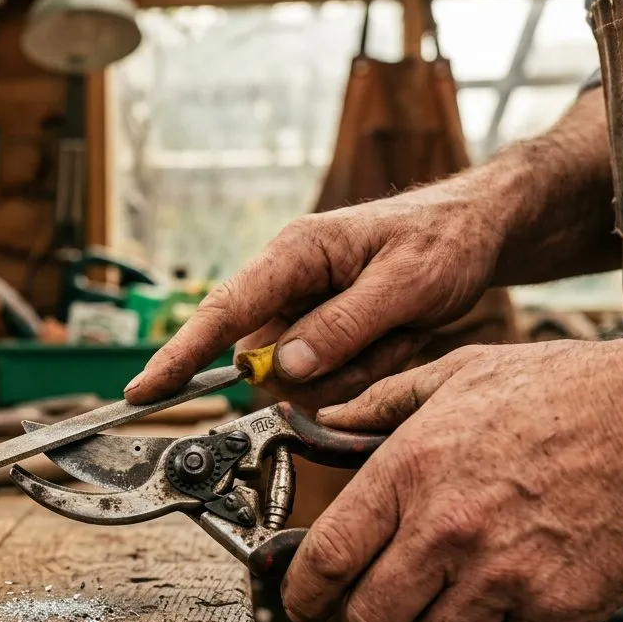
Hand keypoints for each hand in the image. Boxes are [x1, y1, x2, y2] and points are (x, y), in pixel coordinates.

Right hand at [124, 179, 509, 408]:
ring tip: (401, 325)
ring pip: (305, 376)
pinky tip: (399, 333)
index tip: (144, 390)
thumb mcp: (406, 284)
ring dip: (359, 365)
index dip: (181, 354)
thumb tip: (280, 367)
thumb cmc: (443, 240)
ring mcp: (304, 311)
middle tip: (392, 333)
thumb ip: (342, 326)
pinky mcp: (322, 332)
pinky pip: (331, 378)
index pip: (224, 310)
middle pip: (270, 359)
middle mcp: (287, 282)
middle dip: (331, 366)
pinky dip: (370, 366)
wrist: (478, 231)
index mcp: (294, 254)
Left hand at [284, 323, 622, 621]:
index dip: (302, 594)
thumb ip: (383, 402)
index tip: (300, 605)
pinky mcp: (558, 608)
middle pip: (372, 617)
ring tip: (460, 600)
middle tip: (394, 597)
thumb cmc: (566, 390)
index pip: (327, 556)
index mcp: (410, 470)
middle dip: (375, 615)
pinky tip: (511, 617)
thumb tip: (324, 418)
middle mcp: (447, 529)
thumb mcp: (460, 373)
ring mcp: (503, 574)